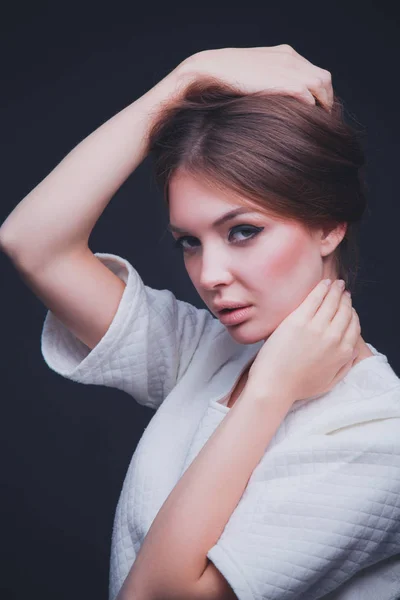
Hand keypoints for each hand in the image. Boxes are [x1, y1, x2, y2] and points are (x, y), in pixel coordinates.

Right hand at [179, 44, 332, 110]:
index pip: (311, 72)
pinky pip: (311, 98)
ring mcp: (292, 69)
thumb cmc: (224, 77)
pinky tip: (306, 123)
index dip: (316, 92)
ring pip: (322, 88)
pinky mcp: (288, 84)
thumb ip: (264, 82)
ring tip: (318, 124)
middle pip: (323, 79)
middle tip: (321, 119)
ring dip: (323, 106)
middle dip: (325, 99)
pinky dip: (312, 110)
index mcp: (284, 54)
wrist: (212, 69)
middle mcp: (292, 58)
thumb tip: (266, 102)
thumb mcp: (250, 75)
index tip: (314, 108)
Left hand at [247, 279, 360, 404]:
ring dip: (336, 290)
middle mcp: (334, 338)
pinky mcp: (299, 320)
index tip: (348, 308)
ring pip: (332, 302)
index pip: (354, 325)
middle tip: (343, 291)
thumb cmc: (298, 386)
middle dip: (345, 299)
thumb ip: (345, 366)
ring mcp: (317, 327)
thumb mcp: (330, 382)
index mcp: (343, 352)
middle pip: (345, 311)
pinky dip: (322, 288)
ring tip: (336, 284)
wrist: (274, 385)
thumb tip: (353, 352)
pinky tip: (324, 283)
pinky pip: (315, 298)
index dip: (352, 314)